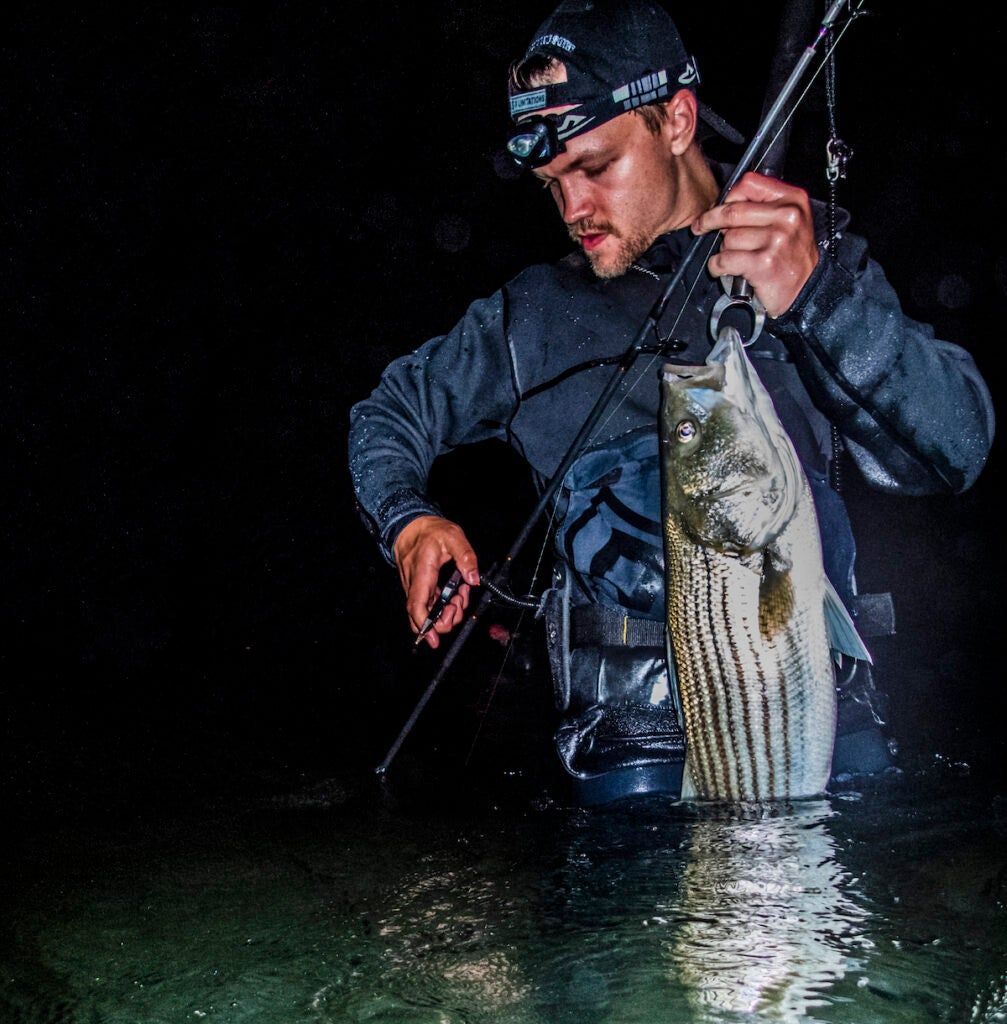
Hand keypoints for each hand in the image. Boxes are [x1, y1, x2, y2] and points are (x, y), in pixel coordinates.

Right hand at [393, 515, 478, 648]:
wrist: (412, 526)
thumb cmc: (431, 531)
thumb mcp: (453, 536)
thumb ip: (466, 557)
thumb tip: (474, 580)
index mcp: (422, 573)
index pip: (417, 605)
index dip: (424, 625)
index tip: (433, 638)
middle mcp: (415, 584)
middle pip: (421, 616)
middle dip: (443, 621)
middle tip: (459, 605)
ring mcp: (415, 587)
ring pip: (426, 612)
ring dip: (445, 613)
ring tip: (460, 597)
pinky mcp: (419, 587)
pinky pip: (428, 605)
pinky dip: (442, 606)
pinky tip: (455, 596)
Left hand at [691, 171, 818, 317]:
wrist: (807, 289)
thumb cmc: (792, 256)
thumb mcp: (789, 221)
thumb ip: (763, 205)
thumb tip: (724, 203)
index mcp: (793, 200)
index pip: (749, 183)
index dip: (729, 196)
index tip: (719, 207)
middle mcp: (787, 216)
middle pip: (732, 211)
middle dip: (711, 220)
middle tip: (701, 226)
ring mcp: (776, 240)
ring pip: (728, 238)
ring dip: (724, 250)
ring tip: (737, 258)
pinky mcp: (763, 264)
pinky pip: (724, 259)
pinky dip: (718, 266)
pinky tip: (725, 269)